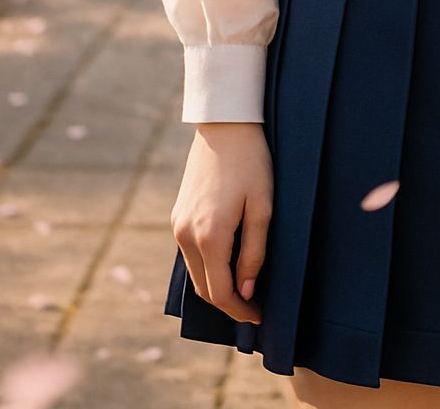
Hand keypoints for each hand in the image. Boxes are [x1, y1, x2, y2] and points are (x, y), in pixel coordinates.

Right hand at [170, 122, 273, 322]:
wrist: (225, 125)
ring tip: (243, 287)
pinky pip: (189, 253)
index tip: (259, 315)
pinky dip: (206, 266)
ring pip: (195, 272)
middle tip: (253, 306)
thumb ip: (254, 253)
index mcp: (210, 236)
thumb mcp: (262, 207)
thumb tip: (246, 290)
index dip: (240, 310)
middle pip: (203, 288)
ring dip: (216, 285)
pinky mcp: (177, 215)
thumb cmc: (251, 163)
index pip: (221, 292)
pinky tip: (227, 262)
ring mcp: (177, 225)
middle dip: (228, 302)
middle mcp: (186, 235)